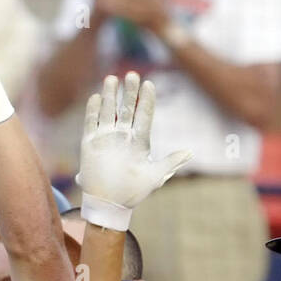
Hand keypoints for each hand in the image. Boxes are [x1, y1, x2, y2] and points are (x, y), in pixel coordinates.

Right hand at [76, 72, 191, 215]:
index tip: (149, 84)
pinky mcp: (90, 144)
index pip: (143, 114)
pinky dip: (93, 110)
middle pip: (126, 108)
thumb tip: (190, 152)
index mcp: (139, 141)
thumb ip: (171, 163)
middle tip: (132, 75)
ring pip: (108, 111)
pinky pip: (91, 123)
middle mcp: (123, 136)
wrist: (110, 204)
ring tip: (112, 78)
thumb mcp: (155, 176)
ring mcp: (106, 138)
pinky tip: (96, 97)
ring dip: (110, 95)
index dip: (146, 99)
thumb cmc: (133, 192)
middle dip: (129, 92)